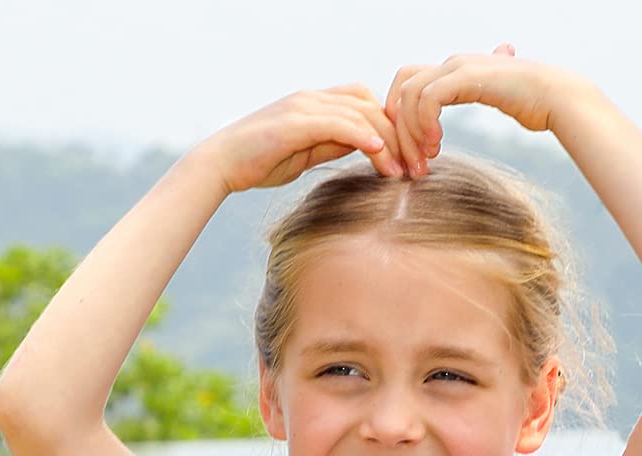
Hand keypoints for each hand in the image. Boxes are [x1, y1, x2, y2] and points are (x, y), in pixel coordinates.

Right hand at [200, 85, 406, 194]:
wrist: (224, 163)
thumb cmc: (262, 161)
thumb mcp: (308, 153)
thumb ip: (334, 145)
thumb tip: (364, 149)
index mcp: (319, 104)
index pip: (369, 104)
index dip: (394, 128)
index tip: (410, 159)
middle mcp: (315, 98)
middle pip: (372, 106)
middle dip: (400, 136)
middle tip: (417, 167)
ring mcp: (305, 106)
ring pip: (361, 114)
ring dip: (388, 142)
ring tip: (403, 171)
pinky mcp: (295, 121)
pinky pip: (338, 122)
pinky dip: (363, 136)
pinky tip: (379, 154)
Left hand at [382, 45, 576, 176]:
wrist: (558, 97)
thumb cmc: (532, 104)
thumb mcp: (494, 96)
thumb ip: (478, 90)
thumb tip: (480, 86)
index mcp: (454, 69)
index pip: (407, 82)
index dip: (401, 116)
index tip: (413, 150)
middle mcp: (452, 63)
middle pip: (402, 88)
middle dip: (400, 129)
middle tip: (412, 164)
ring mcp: (459, 67)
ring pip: (410, 95)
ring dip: (411, 133)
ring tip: (426, 160)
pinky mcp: (468, 78)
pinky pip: (428, 98)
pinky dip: (425, 123)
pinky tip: (436, 145)